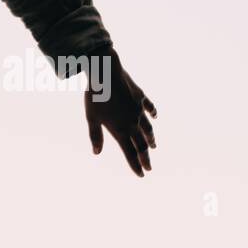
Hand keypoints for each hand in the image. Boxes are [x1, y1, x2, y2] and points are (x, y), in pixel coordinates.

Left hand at [84, 51, 157, 176]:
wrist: (106, 73)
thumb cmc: (95, 96)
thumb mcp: (92, 118)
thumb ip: (95, 136)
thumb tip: (96, 152)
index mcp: (120, 130)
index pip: (130, 153)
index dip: (135, 165)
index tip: (141, 174)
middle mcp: (133, 123)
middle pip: (142, 145)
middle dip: (145, 158)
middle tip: (149, 167)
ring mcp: (139, 110)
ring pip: (148, 128)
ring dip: (151, 138)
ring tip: (154, 145)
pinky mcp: (140, 98)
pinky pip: (150, 108)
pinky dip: (153, 113)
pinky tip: (155, 117)